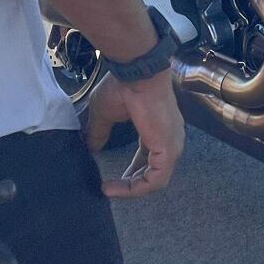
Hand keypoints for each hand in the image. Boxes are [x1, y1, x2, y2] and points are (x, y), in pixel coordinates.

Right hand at [84, 71, 183, 198]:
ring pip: (155, 181)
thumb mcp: (104, 113)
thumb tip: (91, 148)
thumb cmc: (123, 86)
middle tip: (110, 188)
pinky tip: (114, 188)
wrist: (136, 72)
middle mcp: (170, 138)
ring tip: (109, 190)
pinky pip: (155, 181)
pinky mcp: (169, 150)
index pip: (148, 158)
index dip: (130, 173)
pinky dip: (135, 189)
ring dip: (130, 189)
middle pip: (152, 172)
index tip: (109, 181)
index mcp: (158, 128)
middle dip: (130, 184)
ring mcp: (172, 145)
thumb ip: (99, 132)